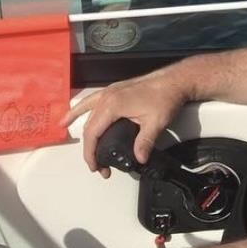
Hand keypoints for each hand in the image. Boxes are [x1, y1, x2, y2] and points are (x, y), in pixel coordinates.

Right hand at [59, 66, 188, 175]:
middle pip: (89, 125)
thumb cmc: (165, 98)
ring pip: (87, 112)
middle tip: (98, 166)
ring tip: (73, 139)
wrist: (174, 80)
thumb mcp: (156, 122)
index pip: (92, 132)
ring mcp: (109, 92)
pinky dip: (81, 108)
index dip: (90, 152)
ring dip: (80, 127)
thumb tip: (138, 159)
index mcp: (113, 104)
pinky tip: (74, 113)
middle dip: (90, 148)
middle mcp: (107, 96)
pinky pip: (91, 101)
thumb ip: (145, 142)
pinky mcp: (115, 90)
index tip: (95, 167)